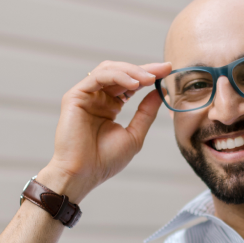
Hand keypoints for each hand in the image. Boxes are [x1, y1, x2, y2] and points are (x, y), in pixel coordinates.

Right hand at [38, 60, 172, 199]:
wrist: (83, 174)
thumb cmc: (105, 160)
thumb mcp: (134, 135)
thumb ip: (146, 112)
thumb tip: (160, 92)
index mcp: (110, 106)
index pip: (130, 83)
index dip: (149, 75)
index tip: (168, 70)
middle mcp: (98, 98)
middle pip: (121, 72)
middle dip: (144, 69)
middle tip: (163, 69)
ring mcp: (86, 95)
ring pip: (109, 69)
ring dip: (132, 71)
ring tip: (150, 78)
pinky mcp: (75, 96)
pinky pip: (97, 77)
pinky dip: (117, 76)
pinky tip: (134, 84)